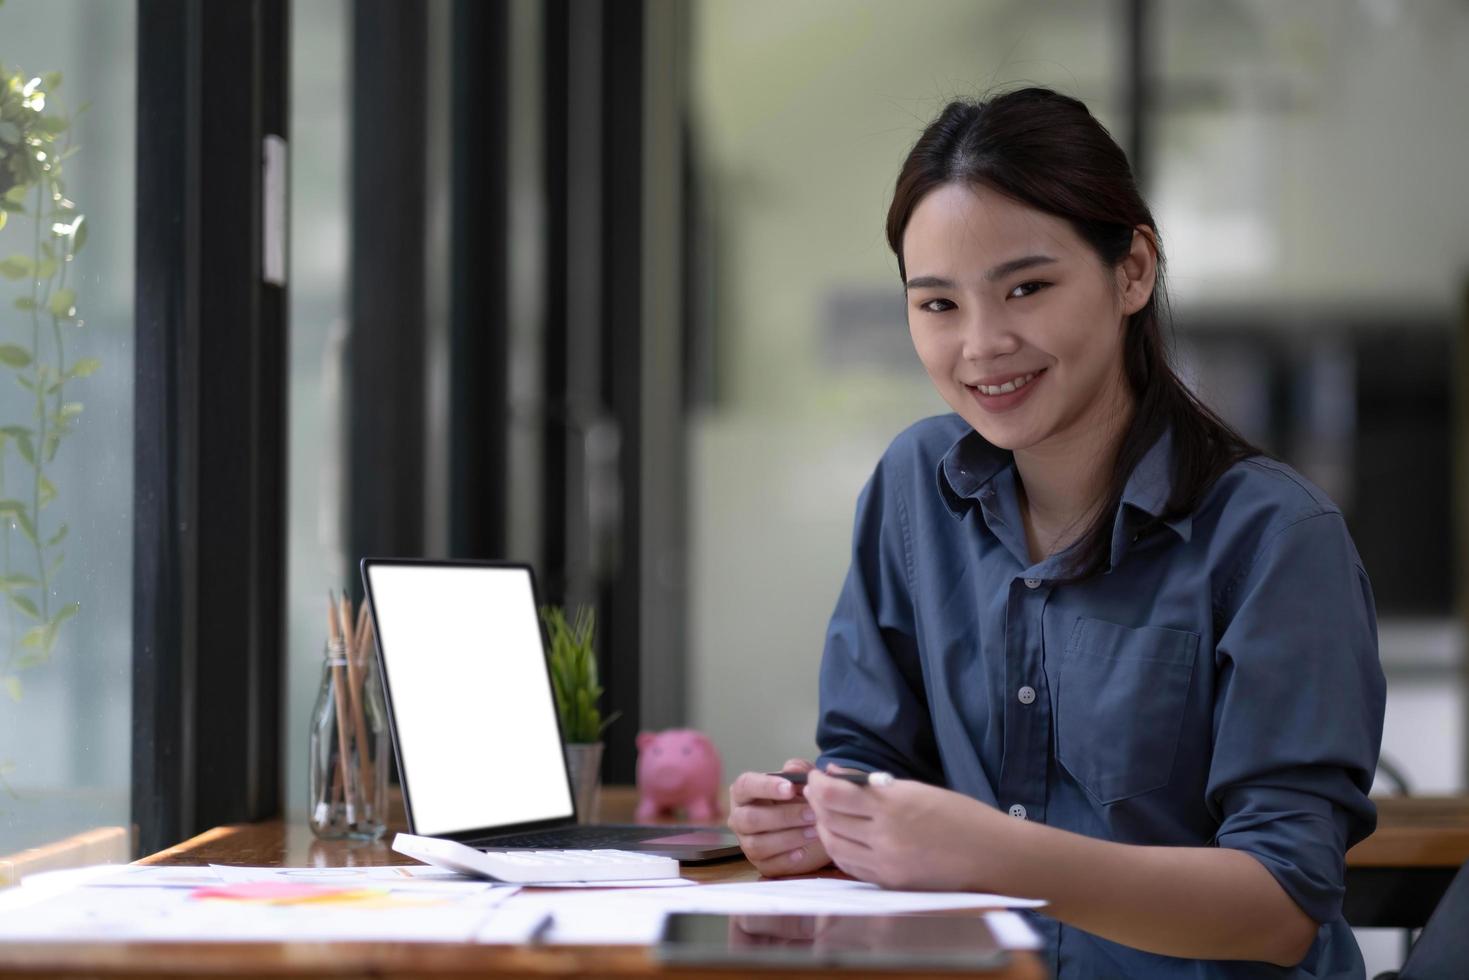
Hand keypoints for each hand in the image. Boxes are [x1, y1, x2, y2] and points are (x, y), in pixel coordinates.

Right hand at [727, 759, 831, 876]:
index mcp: (744, 792)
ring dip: (789, 837)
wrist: (810, 825)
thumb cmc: (799, 798)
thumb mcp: (802, 780)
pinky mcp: (760, 864)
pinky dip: (787, 859)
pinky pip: (768, 865)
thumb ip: (798, 769)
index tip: (790, 788)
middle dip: (784, 816)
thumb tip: (792, 769)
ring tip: (814, 831)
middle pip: (750, 819)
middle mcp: (739, 817)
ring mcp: (747, 843)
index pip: (746, 786)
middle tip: (812, 812)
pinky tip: (804, 851)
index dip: (766, 787)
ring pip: (758, 844)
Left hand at [804, 766, 1002, 890]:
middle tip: (817, 792)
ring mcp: (886, 865)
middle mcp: (885, 837)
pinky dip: (840, 849)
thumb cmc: (961, 816)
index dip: (817, 784)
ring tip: (827, 814)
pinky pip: (851, 866)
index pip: (833, 795)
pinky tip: (843, 837)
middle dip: (817, 803)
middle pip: (829, 820)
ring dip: (824, 828)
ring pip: (834, 846)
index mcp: (893, 806)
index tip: (817, 776)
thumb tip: (836, 775)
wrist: (993, 857)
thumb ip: (873, 784)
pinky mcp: (890, 884)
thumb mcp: (916, 789)